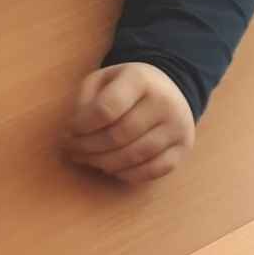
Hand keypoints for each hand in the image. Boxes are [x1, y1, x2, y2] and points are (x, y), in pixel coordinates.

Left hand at [63, 62, 194, 183]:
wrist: (168, 87)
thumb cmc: (125, 86)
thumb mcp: (100, 80)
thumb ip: (85, 100)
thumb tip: (76, 131)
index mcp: (139, 79)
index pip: (105, 109)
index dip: (81, 125)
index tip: (69, 130)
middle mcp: (164, 102)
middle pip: (119, 136)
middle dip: (88, 147)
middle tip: (72, 149)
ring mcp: (178, 126)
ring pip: (136, 156)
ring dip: (104, 163)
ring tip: (86, 159)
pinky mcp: (184, 146)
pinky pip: (155, 170)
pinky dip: (129, 175)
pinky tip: (111, 168)